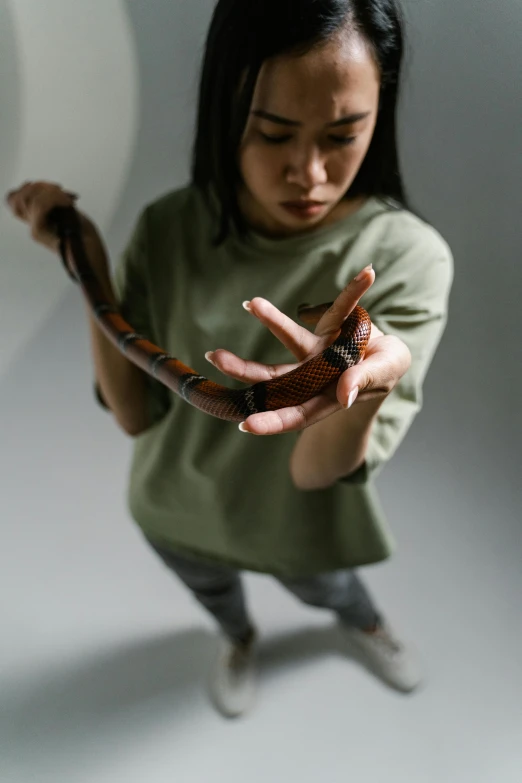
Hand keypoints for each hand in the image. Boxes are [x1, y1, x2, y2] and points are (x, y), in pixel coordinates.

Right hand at [5, 180, 106, 275]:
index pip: (14, 199)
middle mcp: (33, 227)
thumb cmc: (87, 242)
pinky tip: (68, 203)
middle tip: (63, 193)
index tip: (54, 188)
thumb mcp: (72, 216)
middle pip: (19, 197)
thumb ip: (57, 203)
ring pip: (27, 199)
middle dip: (41, 187)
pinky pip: (39, 207)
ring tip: (67, 199)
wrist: (93, 263)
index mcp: (38, 222)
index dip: (28, 188)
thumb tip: (48, 187)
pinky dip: (54, 198)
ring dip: (49, 192)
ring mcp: (36, 231)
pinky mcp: (42, 235)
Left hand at [206, 264, 411, 434]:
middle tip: (215, 356)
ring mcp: (315, 351)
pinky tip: (368, 274)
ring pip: (288, 336)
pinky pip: (337, 307)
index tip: (244, 424)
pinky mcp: (326, 326)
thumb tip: (344, 395)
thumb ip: (364, 381)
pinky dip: (353, 292)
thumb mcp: (384, 375)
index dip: (272, 421)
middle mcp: (313, 375)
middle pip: (273, 377)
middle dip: (244, 369)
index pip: (296, 413)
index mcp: (327, 397)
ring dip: (271, 318)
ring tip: (251, 303)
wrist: (386, 357)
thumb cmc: (385, 373)